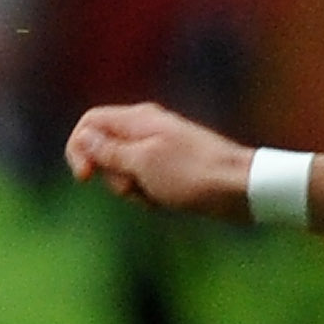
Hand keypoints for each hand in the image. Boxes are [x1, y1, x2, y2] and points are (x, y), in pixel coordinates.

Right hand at [65, 101, 252, 217]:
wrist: (244, 189)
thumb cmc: (195, 174)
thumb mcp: (144, 163)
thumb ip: (110, 151)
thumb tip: (85, 138)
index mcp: (138, 119)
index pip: (90, 123)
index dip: (80, 148)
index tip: (85, 177)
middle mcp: (147, 129)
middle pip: (106, 151)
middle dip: (112, 176)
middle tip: (135, 189)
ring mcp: (162, 150)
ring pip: (127, 172)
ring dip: (134, 191)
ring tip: (158, 198)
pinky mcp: (175, 171)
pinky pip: (149, 184)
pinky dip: (152, 196)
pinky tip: (170, 204)